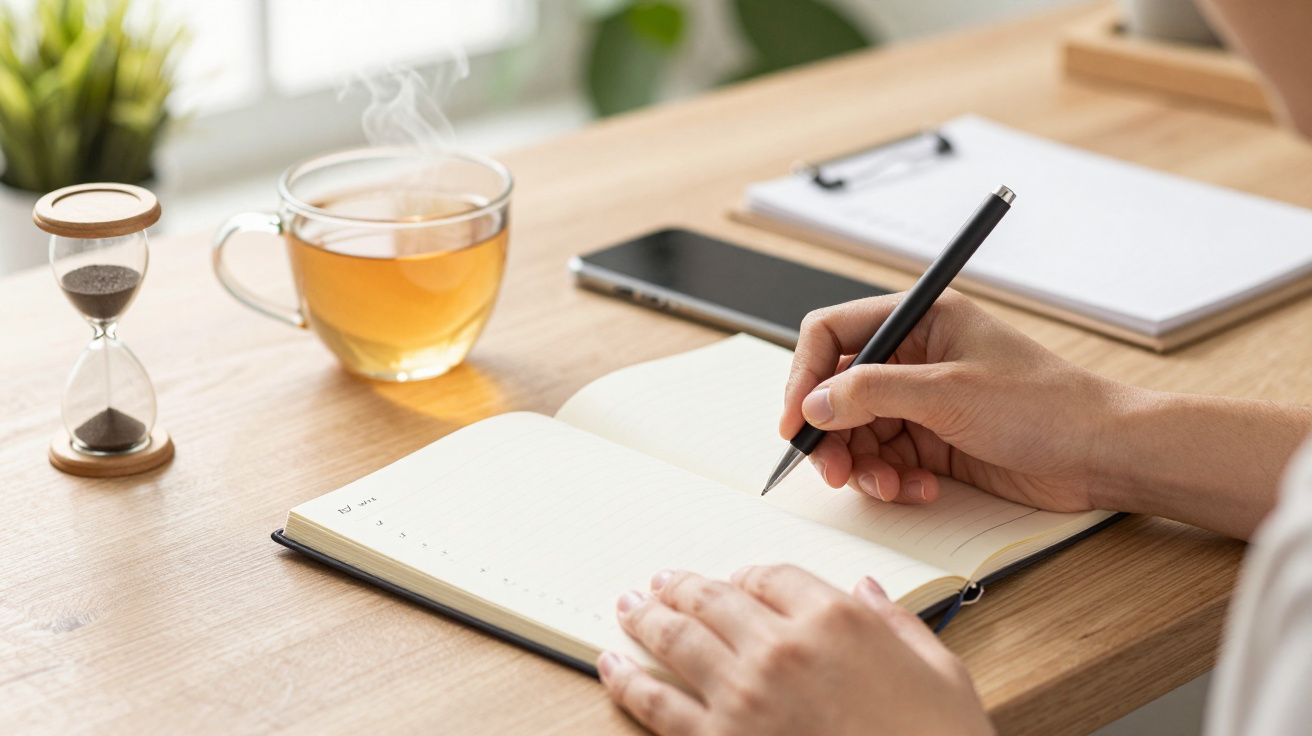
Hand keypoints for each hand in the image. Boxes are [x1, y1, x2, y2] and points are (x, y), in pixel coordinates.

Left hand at [597, 565, 993, 735]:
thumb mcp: (941, 672)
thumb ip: (897, 623)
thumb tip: (869, 592)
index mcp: (835, 621)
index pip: (772, 576)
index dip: (748, 575)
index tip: (736, 580)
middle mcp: (780, 648)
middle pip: (713, 599)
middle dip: (681, 586)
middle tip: (660, 582)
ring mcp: (743, 697)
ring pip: (677, 639)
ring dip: (646, 617)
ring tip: (628, 606)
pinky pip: (658, 705)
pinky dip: (628, 681)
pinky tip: (612, 666)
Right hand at [780, 291, 1132, 512]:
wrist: (1102, 454)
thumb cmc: (1045, 405)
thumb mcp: (949, 392)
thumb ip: (872, 392)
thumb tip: (812, 404)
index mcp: (919, 319)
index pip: (832, 334)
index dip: (804, 375)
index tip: (795, 421)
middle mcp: (914, 356)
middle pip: (836, 390)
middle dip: (830, 434)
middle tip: (833, 471)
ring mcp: (922, 401)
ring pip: (856, 432)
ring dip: (862, 465)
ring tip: (888, 487)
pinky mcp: (933, 441)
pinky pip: (885, 461)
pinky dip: (891, 480)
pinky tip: (919, 491)